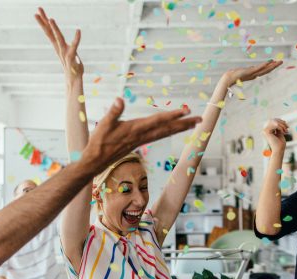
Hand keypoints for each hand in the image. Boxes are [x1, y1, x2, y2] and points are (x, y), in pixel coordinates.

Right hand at [35, 7, 82, 79]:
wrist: (74, 79)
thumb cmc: (73, 67)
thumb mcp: (69, 55)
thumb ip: (69, 48)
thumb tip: (69, 47)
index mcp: (58, 46)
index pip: (49, 33)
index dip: (44, 23)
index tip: (37, 13)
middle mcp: (59, 48)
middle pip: (50, 33)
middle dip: (44, 21)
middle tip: (38, 10)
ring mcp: (64, 52)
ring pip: (58, 39)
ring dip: (55, 29)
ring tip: (50, 19)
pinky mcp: (72, 57)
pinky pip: (74, 46)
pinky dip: (76, 39)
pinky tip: (78, 31)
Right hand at [82, 98, 201, 171]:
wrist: (96, 161)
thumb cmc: (98, 142)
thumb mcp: (103, 124)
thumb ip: (113, 112)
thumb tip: (119, 100)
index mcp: (135, 129)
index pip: (157, 121)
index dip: (172, 115)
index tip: (185, 111)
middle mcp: (142, 135)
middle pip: (167, 129)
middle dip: (184, 123)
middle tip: (200, 119)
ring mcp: (141, 140)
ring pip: (165, 133)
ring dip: (180, 128)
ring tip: (193, 124)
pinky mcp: (139, 142)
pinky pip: (158, 136)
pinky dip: (169, 132)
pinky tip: (174, 130)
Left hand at [221, 60, 281, 87]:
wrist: (228, 79)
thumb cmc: (232, 77)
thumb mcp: (242, 72)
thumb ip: (247, 71)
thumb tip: (251, 69)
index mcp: (253, 75)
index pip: (263, 71)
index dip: (270, 67)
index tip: (275, 63)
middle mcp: (254, 75)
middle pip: (266, 70)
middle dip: (274, 66)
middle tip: (281, 61)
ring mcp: (252, 74)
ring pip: (264, 69)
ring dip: (272, 65)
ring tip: (278, 61)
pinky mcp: (249, 72)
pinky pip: (258, 68)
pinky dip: (264, 65)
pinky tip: (269, 61)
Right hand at [263, 118, 287, 152]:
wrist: (279, 149)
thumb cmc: (280, 143)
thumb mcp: (280, 132)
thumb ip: (278, 127)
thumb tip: (279, 120)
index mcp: (267, 130)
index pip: (272, 121)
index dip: (280, 121)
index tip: (286, 125)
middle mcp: (264, 130)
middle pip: (273, 120)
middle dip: (282, 122)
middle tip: (288, 127)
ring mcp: (264, 131)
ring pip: (275, 122)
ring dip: (282, 125)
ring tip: (286, 130)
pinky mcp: (266, 132)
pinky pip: (275, 125)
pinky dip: (281, 128)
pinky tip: (283, 132)